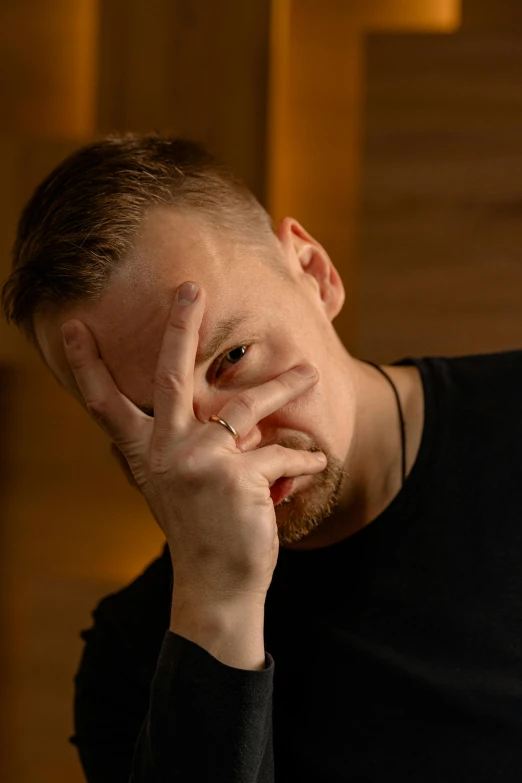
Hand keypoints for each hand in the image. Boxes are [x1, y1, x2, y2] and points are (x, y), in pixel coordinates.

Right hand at [61, 282, 326, 601]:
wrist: (215, 584)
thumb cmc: (201, 529)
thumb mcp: (180, 483)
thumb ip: (190, 443)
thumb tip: (226, 405)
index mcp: (146, 452)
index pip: (106, 404)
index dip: (87, 366)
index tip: (74, 328)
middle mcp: (166, 450)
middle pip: (169, 376)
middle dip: (179, 327)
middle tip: (189, 287)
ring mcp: (200, 460)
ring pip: (248, 405)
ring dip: (284, 386)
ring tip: (310, 371)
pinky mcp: (239, 475)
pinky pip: (282, 451)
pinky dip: (303, 457)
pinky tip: (318, 461)